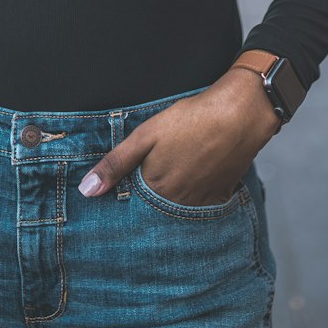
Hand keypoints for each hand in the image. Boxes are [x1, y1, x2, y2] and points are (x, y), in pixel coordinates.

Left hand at [76, 65, 281, 203]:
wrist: (239, 115)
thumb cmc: (190, 120)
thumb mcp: (146, 135)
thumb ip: (116, 163)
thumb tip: (87, 191)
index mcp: (156, 188)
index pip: (132, 207)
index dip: (125, 199)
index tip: (121, 196)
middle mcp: (178, 203)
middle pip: (156, 213)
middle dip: (147, 207)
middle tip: (150, 187)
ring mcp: (201, 203)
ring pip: (178, 213)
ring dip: (171, 205)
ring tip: (171, 182)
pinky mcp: (221, 196)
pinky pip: (202, 209)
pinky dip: (194, 201)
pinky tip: (193, 181)